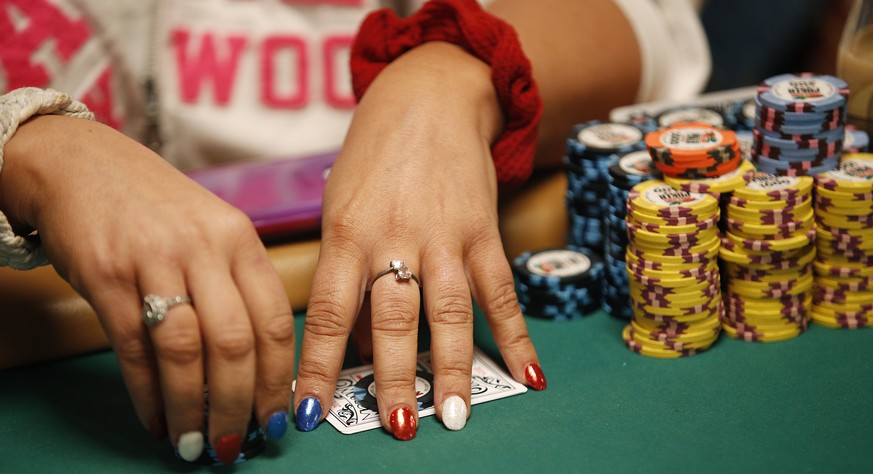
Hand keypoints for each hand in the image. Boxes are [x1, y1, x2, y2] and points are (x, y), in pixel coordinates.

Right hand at [0, 116, 294, 462]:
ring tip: (195, 443)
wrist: (79, 163)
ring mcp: (154, 260)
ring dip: (193, 408)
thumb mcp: (210, 230)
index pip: (276, 319)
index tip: (280, 416)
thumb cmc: (154, 208)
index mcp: (240, 238)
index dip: (280, 378)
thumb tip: (256, 365)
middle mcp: (204, 248)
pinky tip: (156, 419)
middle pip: (237, 342)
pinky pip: (135, 347)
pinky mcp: (107, 275)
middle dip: (240, 404)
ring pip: (187, 351)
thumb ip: (235, 285)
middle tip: (236, 443)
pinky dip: (148, 393)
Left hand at [293, 43, 544, 438]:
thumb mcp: (341, 208)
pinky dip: (517, 336)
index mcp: (348, 234)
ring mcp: (446, 237)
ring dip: (455, 369)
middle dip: (395, 379)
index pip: (330, 315)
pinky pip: (501, 292)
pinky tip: (529, 376)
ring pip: (452, 313)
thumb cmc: (373, 160)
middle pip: (395, 320)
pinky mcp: (483, 233)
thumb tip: (361, 346)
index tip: (311, 414)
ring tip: (456, 417)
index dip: (321, 369)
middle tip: (397, 427)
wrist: (429, 100)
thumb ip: (349, 275)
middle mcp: (397, 238)